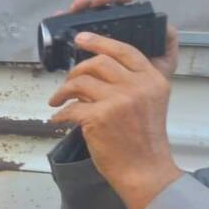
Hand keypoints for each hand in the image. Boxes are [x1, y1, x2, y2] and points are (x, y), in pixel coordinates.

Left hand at [49, 32, 181, 208]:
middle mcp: (137, 86)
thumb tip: (98, 72)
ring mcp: (118, 100)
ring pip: (80, 82)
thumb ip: (133, 83)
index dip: (100, 42)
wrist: (144, 169)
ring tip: (57, 101)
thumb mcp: (150, 103)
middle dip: (76, 70)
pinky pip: (70, 108)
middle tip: (67, 82)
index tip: (81, 39)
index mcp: (152, 79)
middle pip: (98, 63)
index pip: (124, 50)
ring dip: (63, 91)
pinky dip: (59, 114)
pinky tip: (56, 119)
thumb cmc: (143, 140)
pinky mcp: (99, 117)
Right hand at [63, 0, 179, 77]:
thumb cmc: (144, 88)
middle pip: (100, 11)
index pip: (122, 11)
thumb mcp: (162, 63)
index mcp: (126, 34)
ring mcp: (89, 45)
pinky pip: (65, 36)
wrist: (127, 111)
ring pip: (82, 19)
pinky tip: (59, 15)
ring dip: (81, 7)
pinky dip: (61, 23)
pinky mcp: (74, 55)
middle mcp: (107, 36)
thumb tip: (167, 25)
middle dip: (100, 0)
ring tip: (80, 4)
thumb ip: (167, 43)